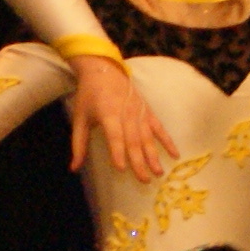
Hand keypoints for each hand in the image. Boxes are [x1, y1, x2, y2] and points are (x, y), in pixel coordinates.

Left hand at [65, 55, 176, 181]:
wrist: (104, 70)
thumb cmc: (89, 96)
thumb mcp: (80, 118)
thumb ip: (78, 144)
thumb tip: (74, 168)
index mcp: (108, 114)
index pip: (114, 136)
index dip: (118, 152)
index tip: (121, 169)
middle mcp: (126, 113)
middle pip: (134, 140)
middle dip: (139, 161)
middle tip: (144, 180)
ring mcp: (139, 112)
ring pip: (148, 137)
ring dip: (154, 155)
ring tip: (158, 172)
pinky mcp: (148, 111)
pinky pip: (159, 128)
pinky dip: (167, 141)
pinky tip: (175, 154)